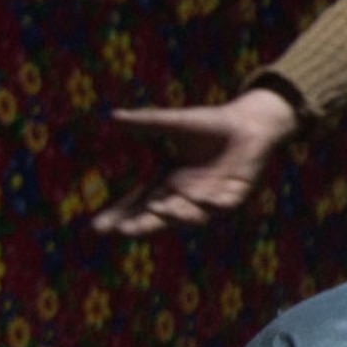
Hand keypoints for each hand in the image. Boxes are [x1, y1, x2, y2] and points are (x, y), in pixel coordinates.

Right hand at [93, 87, 298, 234]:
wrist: (248, 121)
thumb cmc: (211, 124)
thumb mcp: (174, 123)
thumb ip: (146, 122)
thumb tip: (113, 116)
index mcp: (171, 183)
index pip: (140, 203)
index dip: (121, 215)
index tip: (98, 227)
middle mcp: (189, 195)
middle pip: (161, 216)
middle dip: (142, 224)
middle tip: (121, 231)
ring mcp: (212, 197)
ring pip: (191, 215)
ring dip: (174, 215)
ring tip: (155, 209)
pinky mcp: (236, 193)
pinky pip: (222, 204)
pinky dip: (210, 204)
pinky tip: (197, 199)